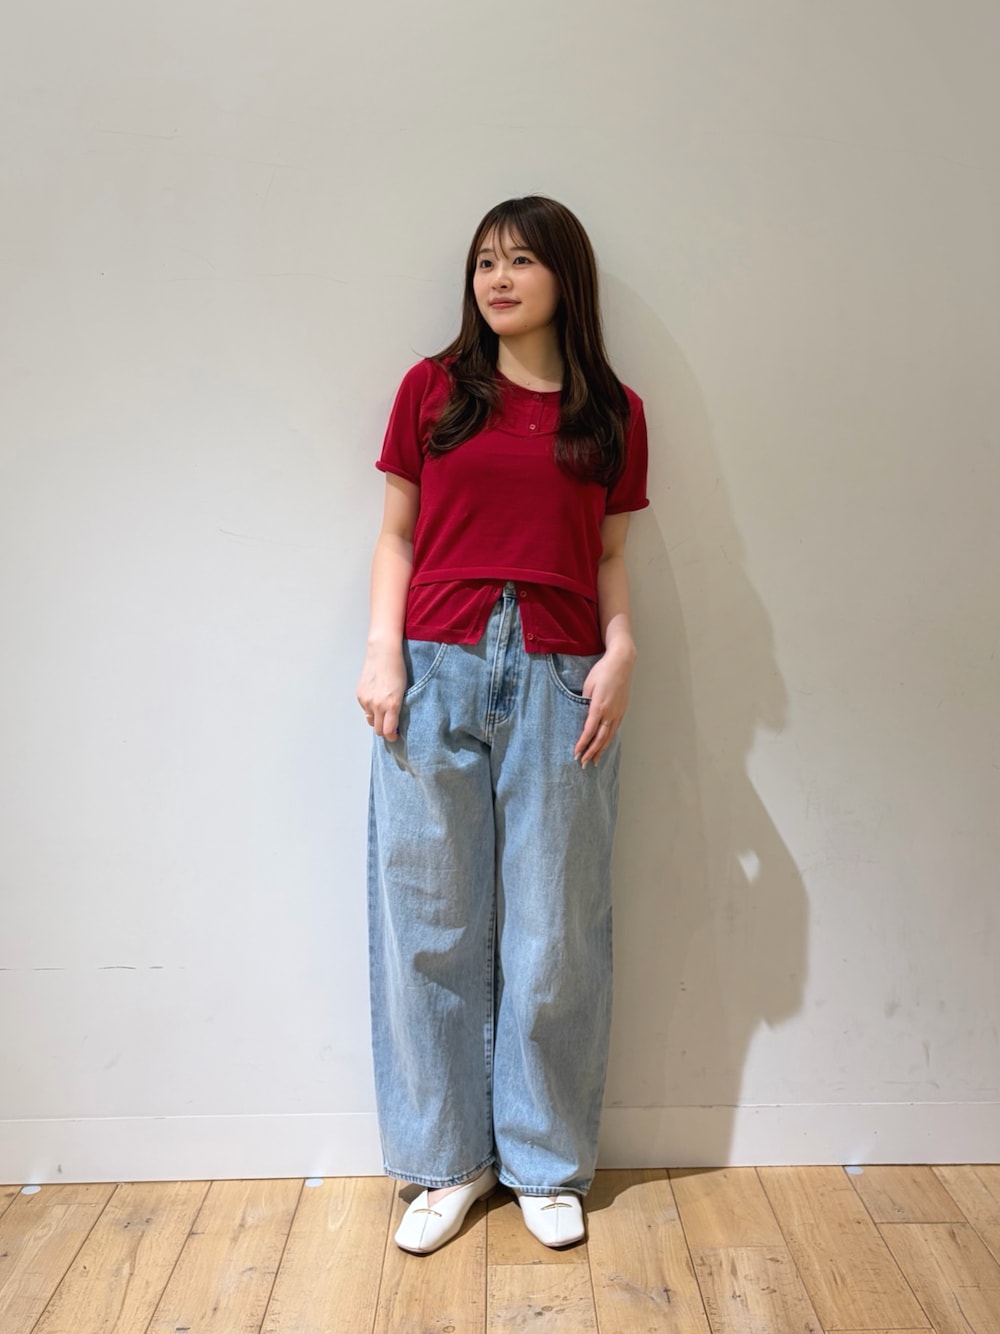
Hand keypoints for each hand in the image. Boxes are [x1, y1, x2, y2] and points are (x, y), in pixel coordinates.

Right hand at [356, 643, 405, 739]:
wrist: (383, 653)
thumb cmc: (398, 670)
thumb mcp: (403, 691)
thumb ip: (398, 708)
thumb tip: (394, 722)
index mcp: (391, 705)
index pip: (387, 731)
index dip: (392, 737)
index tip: (395, 737)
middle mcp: (377, 705)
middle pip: (377, 730)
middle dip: (384, 730)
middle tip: (390, 726)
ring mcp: (367, 701)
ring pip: (370, 720)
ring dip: (376, 719)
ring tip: (383, 711)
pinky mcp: (360, 695)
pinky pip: (365, 709)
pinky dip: (370, 708)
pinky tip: (376, 698)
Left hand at [573, 645, 635, 767]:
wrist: (622, 662)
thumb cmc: (602, 671)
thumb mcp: (588, 685)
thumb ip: (584, 702)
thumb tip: (582, 716)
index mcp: (599, 706)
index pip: (589, 731)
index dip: (582, 744)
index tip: (576, 753)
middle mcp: (610, 713)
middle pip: (600, 738)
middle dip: (591, 752)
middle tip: (583, 764)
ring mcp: (618, 712)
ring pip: (609, 736)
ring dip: (601, 750)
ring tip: (594, 761)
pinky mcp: (622, 710)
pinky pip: (614, 729)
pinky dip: (609, 740)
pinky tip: (605, 745)